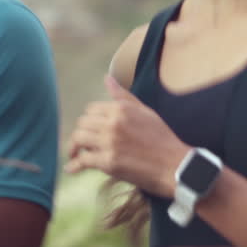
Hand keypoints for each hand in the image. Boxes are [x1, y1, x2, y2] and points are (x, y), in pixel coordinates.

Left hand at [65, 75, 189, 197]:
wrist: (175, 166)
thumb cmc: (162, 138)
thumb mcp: (145, 111)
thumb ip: (123, 96)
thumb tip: (107, 78)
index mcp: (121, 108)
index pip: (91, 110)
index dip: (90, 121)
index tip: (91, 130)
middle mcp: (113, 123)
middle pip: (82, 123)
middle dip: (81, 133)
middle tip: (81, 143)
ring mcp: (110, 142)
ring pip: (78, 139)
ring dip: (74, 147)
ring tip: (74, 154)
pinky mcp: (109, 162)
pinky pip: (83, 160)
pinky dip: (74, 165)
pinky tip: (71, 169)